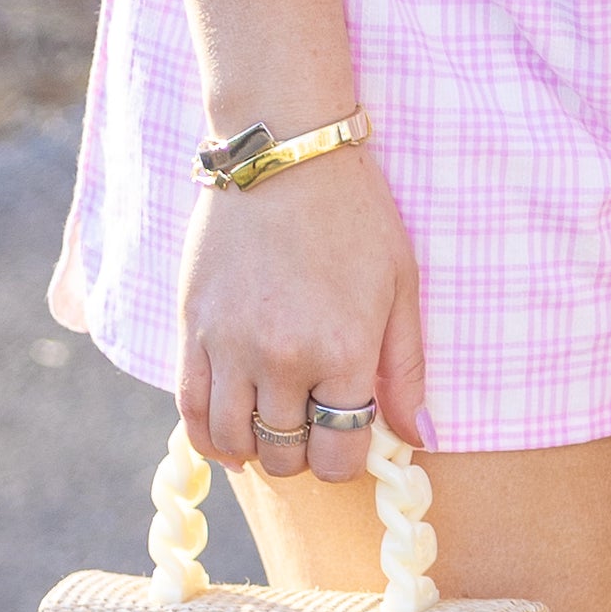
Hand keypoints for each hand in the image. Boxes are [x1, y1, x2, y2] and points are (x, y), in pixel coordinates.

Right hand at [179, 137, 424, 483]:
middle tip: (314, 428)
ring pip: (235, 441)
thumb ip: (406, 370)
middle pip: (286, 455)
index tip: (349, 437)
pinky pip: (190, 411)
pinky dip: (209, 438)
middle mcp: (284, 359)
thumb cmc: (353, 214)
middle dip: (304, 454)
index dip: (347, 458)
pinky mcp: (193, 329)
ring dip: (258, 449)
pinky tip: (230, 437)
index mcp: (343, 352)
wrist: (284, 152)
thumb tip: (420, 441)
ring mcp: (230, 347)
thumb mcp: (399, 286)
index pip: (339, 455)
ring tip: (274, 428)